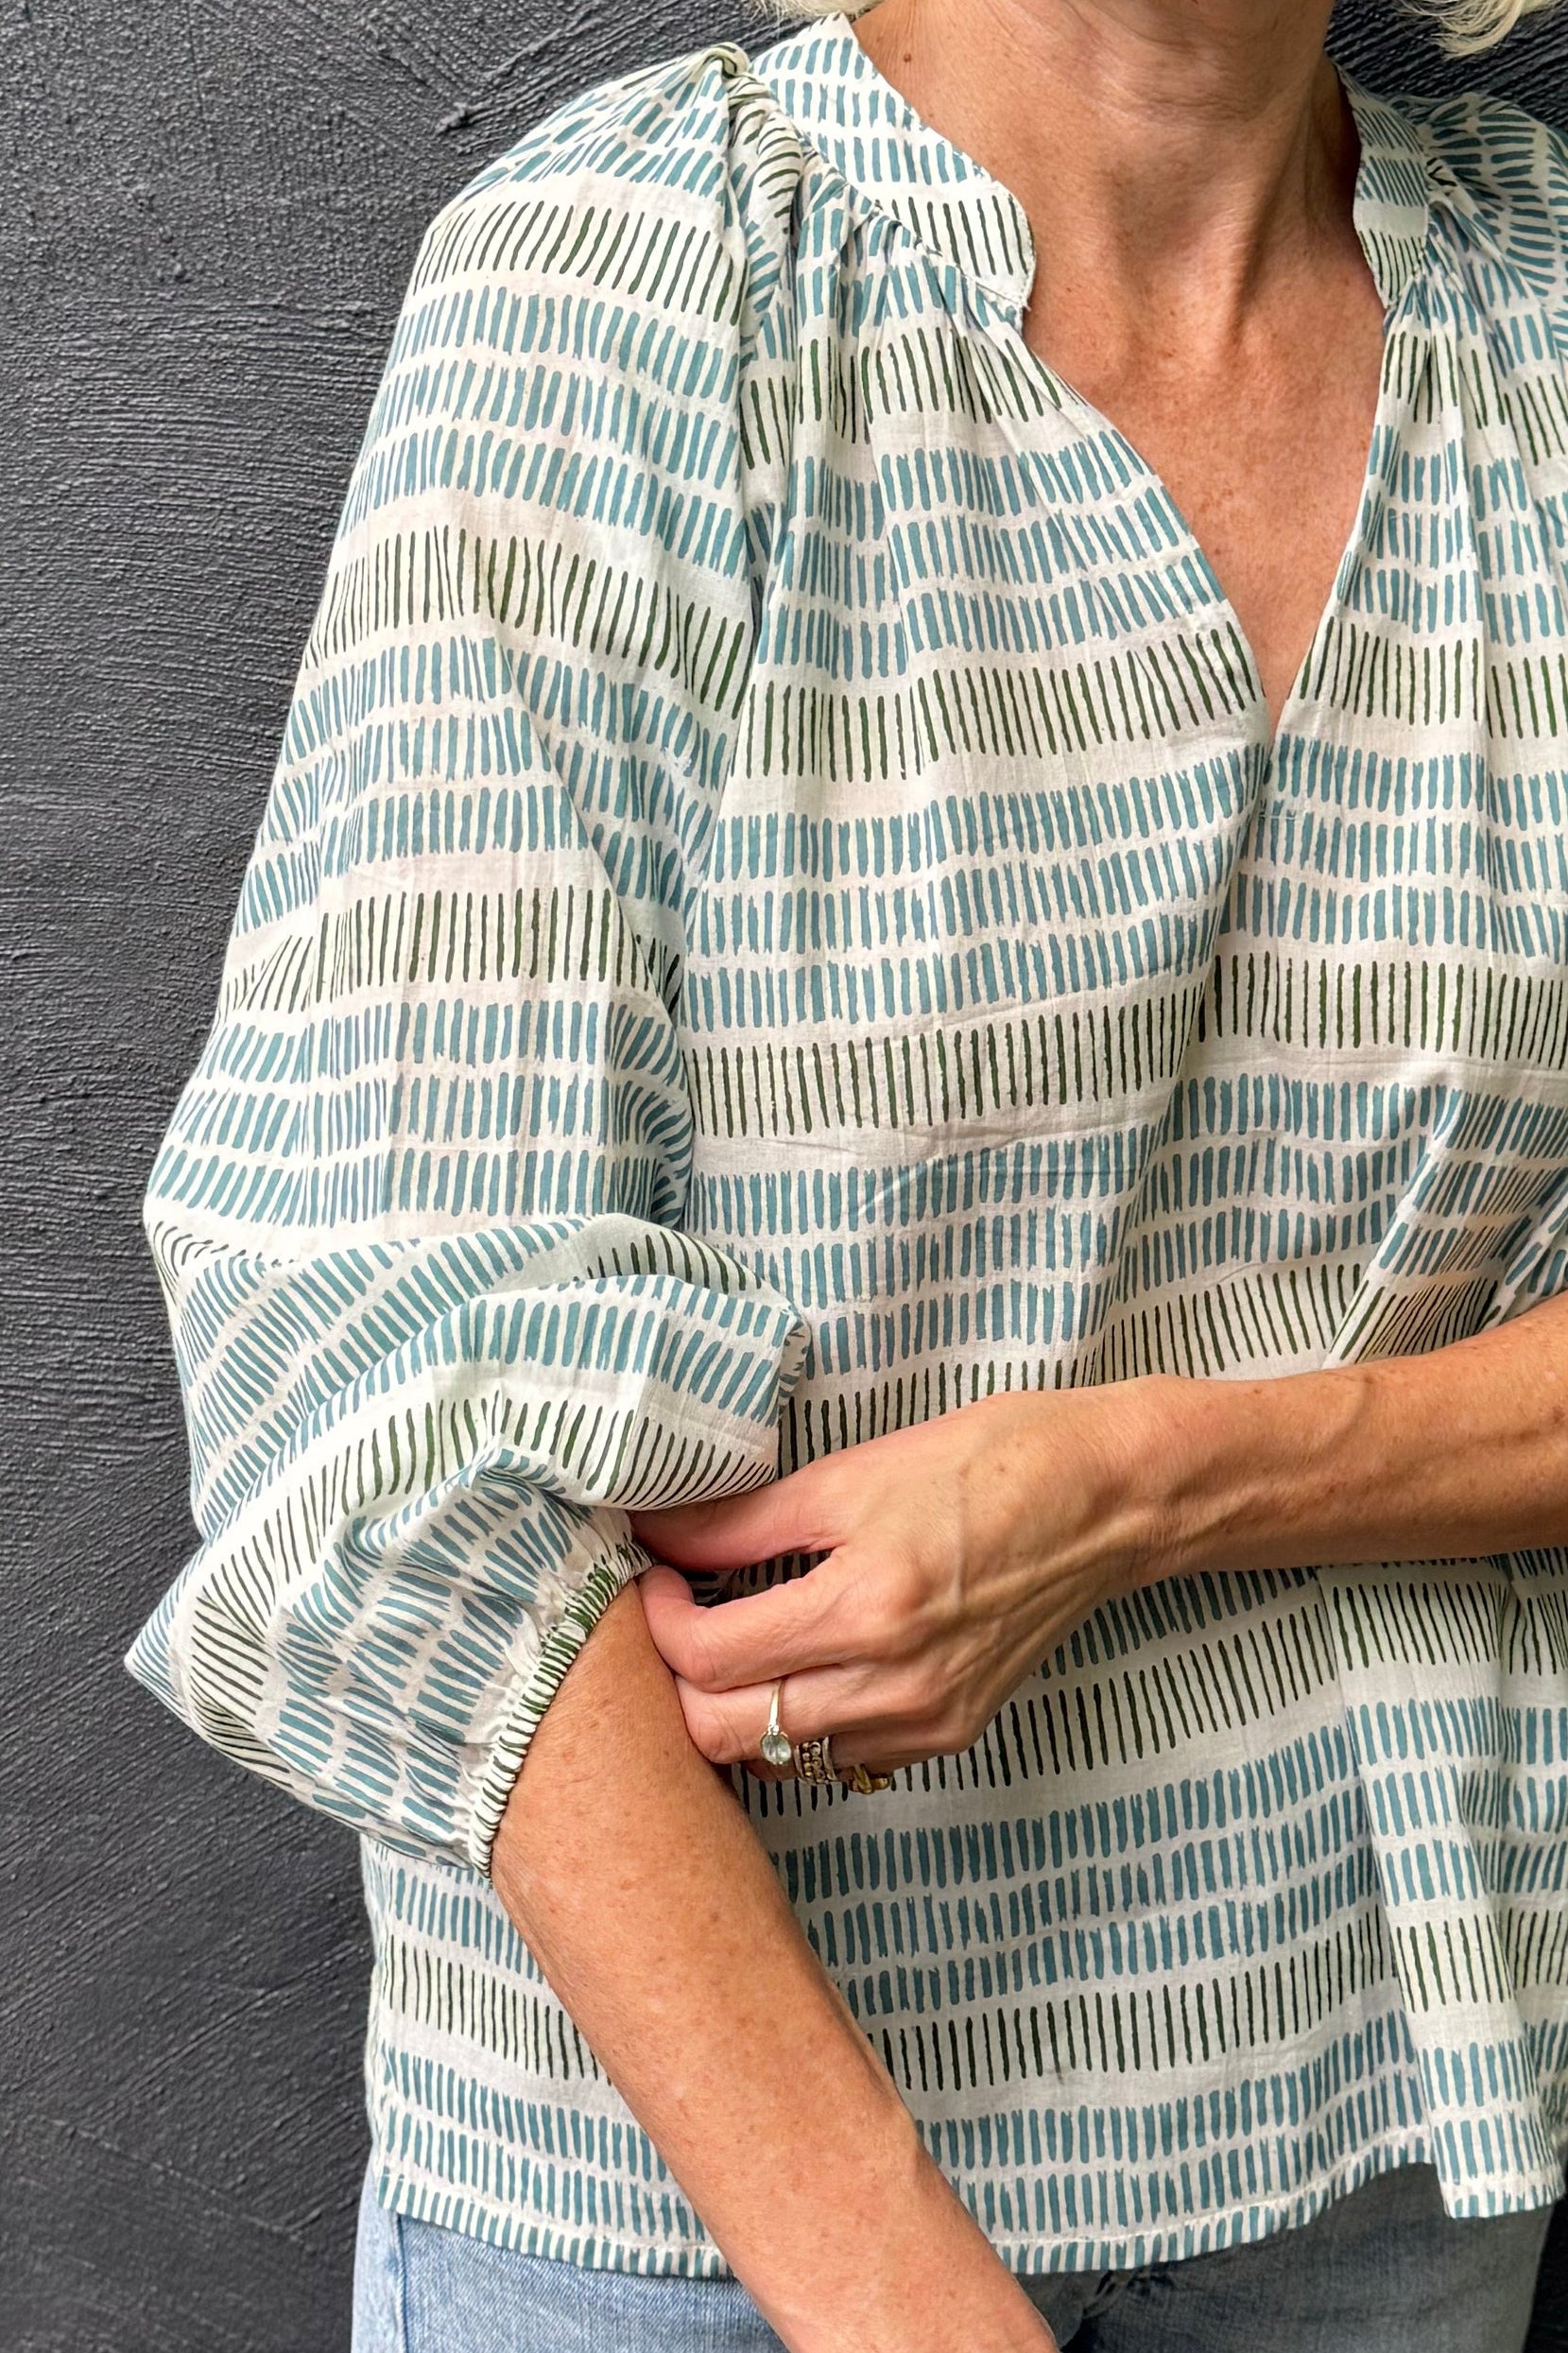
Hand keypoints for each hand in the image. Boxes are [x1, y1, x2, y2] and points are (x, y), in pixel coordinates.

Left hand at [633, 1380, 1178, 1780]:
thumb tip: (654, 1529)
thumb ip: (742, 1518)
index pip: (711, 1658)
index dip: (659, 1619)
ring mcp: (925, 1721)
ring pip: (775, 1755)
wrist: (1109, 1500)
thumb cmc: (989, 1463)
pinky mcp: (948, 1733)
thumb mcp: (853, 1474)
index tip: (657, 1574)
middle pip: (725, 1733)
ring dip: (733, 1704)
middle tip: (681, 1612)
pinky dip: (797, 1719)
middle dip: (679, 1678)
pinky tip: (801, 1659)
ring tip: (733, 1632)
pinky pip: (836, 1753)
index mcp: (868, 1607)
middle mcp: (897, 1684)